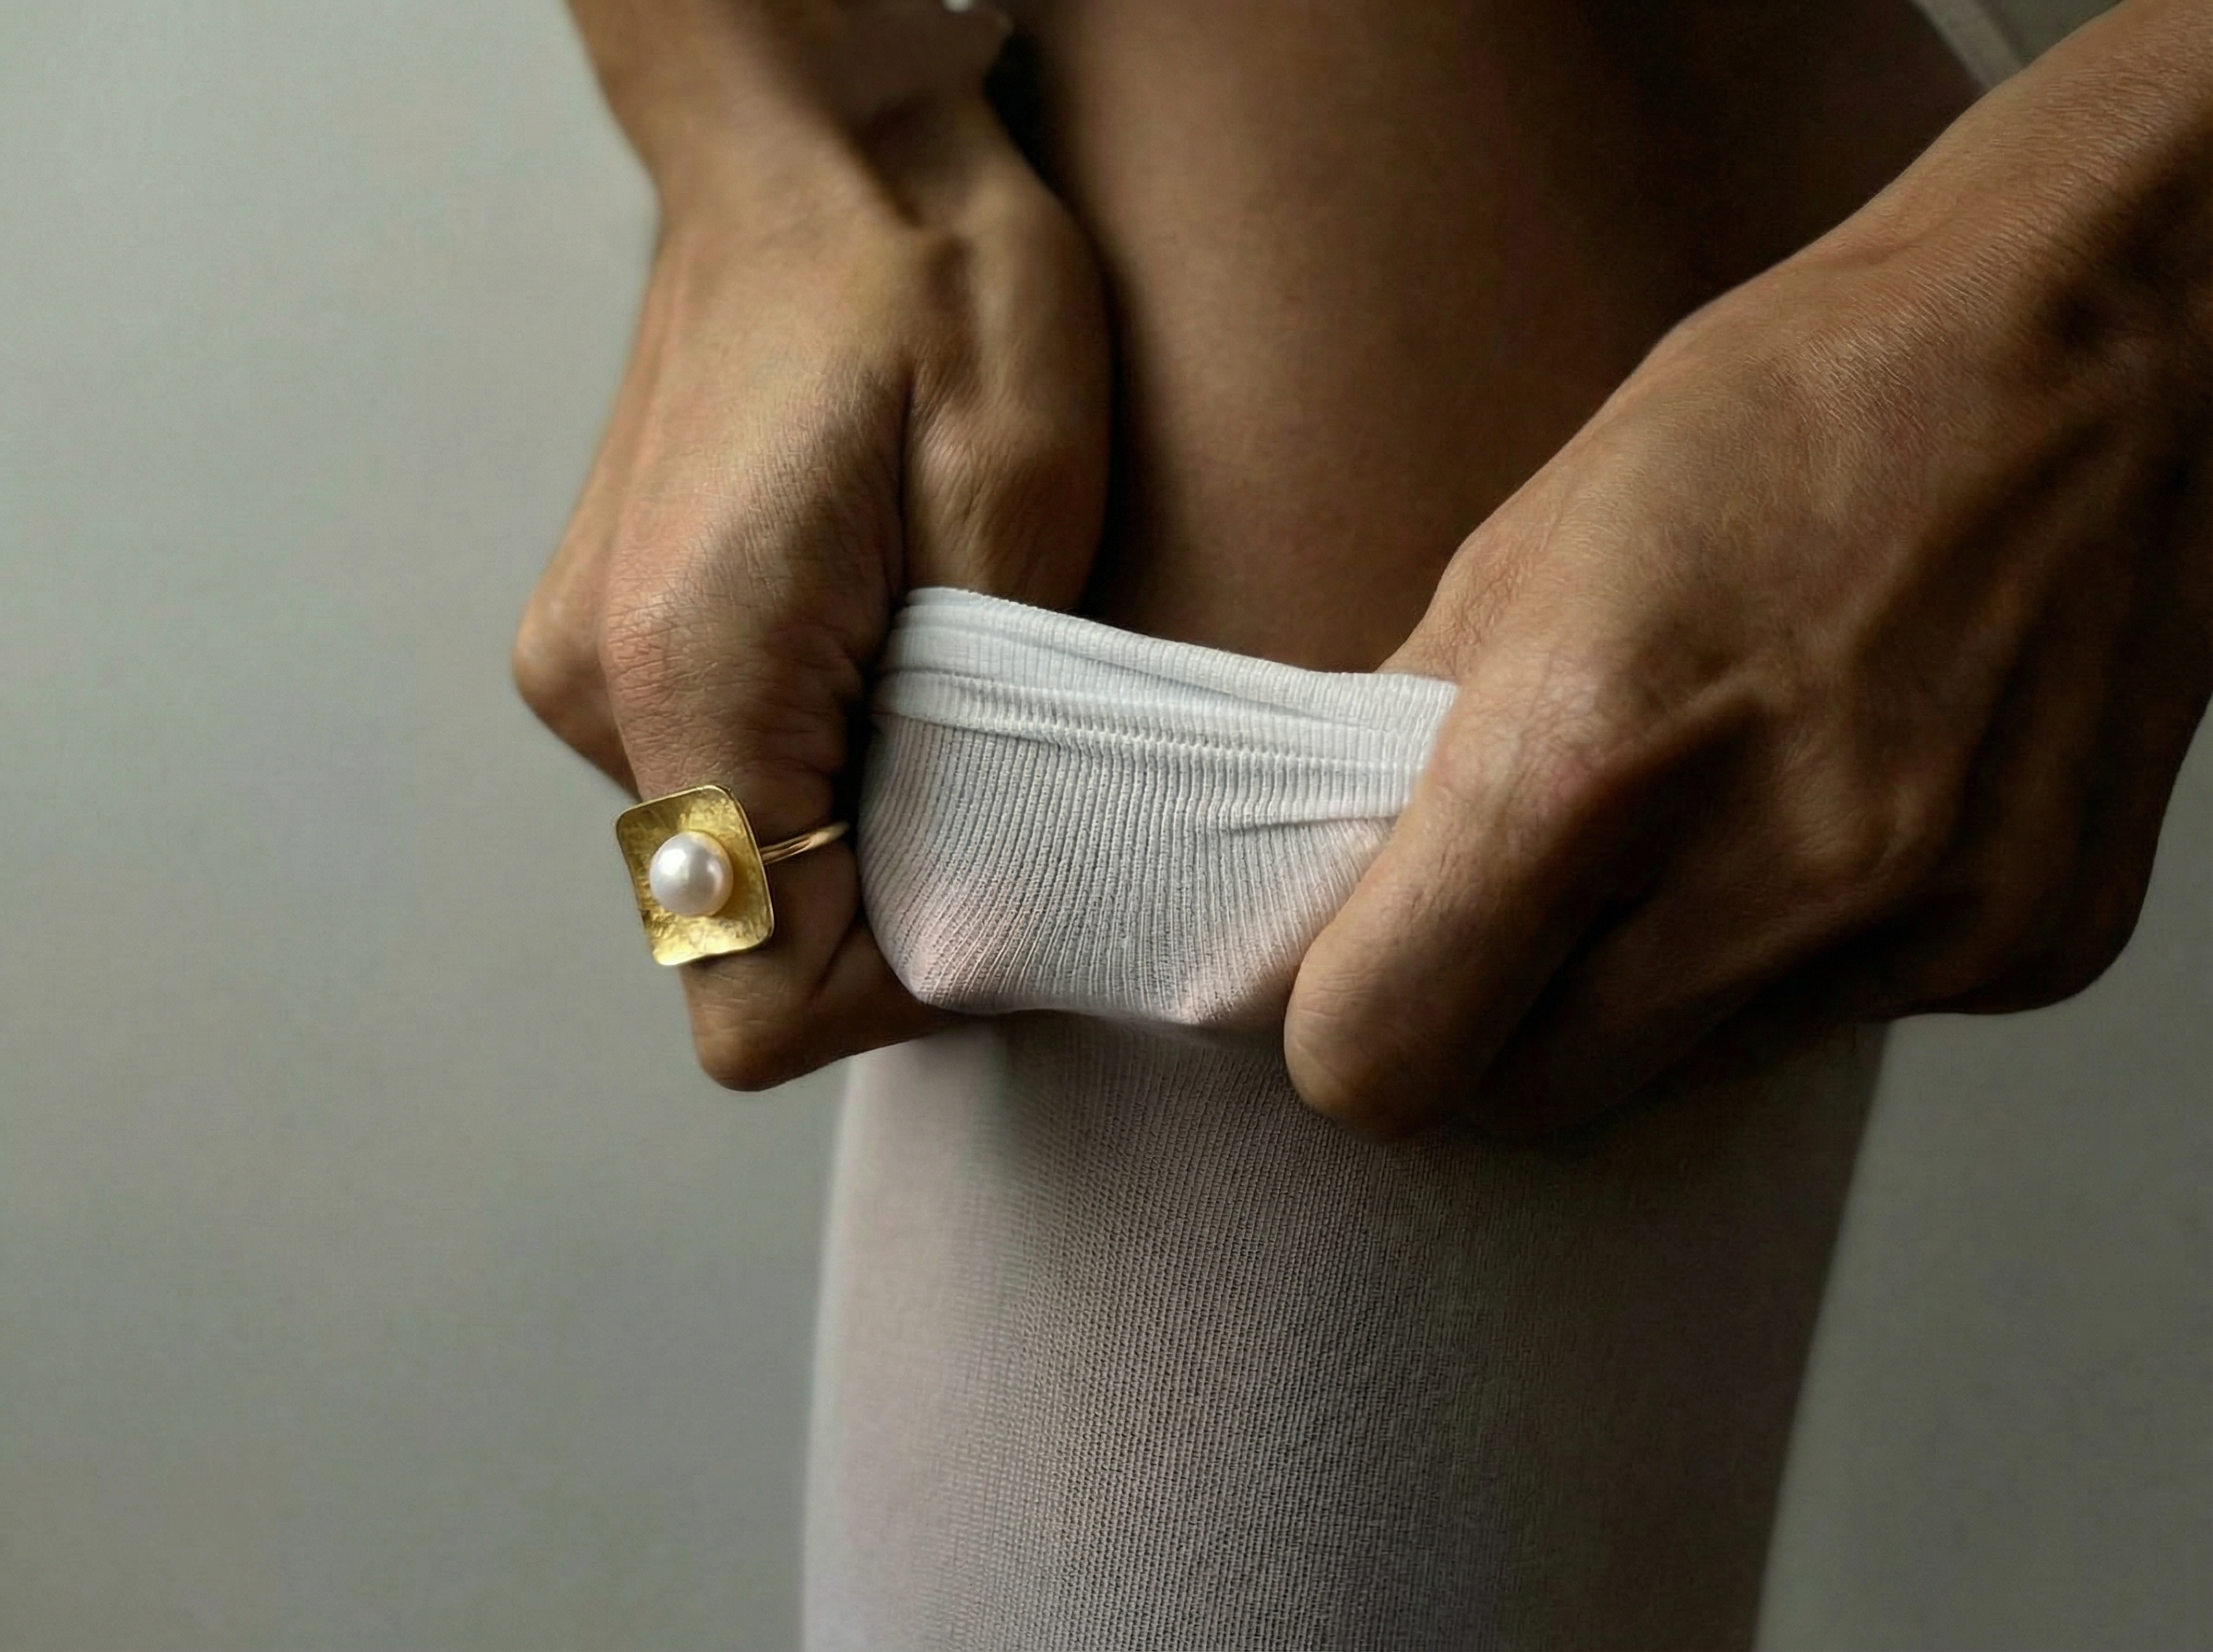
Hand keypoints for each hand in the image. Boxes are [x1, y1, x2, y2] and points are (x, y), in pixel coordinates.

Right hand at [515, 88, 1108, 1088]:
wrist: (813, 149)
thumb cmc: (929, 276)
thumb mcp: (1018, 485)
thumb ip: (982, 727)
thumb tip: (969, 900)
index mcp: (693, 666)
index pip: (769, 993)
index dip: (910, 986)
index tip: (1020, 882)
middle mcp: (600, 695)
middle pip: (754, 944)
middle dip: (901, 902)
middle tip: (1008, 770)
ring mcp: (587, 673)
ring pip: (743, 867)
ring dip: (863, 825)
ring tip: (946, 682)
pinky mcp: (606, 644)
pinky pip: (726, 785)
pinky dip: (819, 768)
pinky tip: (884, 658)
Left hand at [1285, 227, 2211, 1140]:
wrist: (2091, 343)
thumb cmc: (1784, 413)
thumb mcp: (1524, 555)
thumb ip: (1410, 761)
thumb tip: (1335, 902)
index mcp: (1593, 752)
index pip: (1387, 1049)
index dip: (1348, 1026)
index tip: (1360, 976)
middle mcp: (1777, 870)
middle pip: (1528, 1097)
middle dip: (1489, 1026)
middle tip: (1504, 912)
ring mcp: (1924, 926)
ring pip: (1682, 1079)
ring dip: (1644, 998)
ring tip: (1691, 824)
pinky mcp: (2031, 948)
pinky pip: (1832, 1026)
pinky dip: (1790, 959)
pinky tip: (1828, 809)